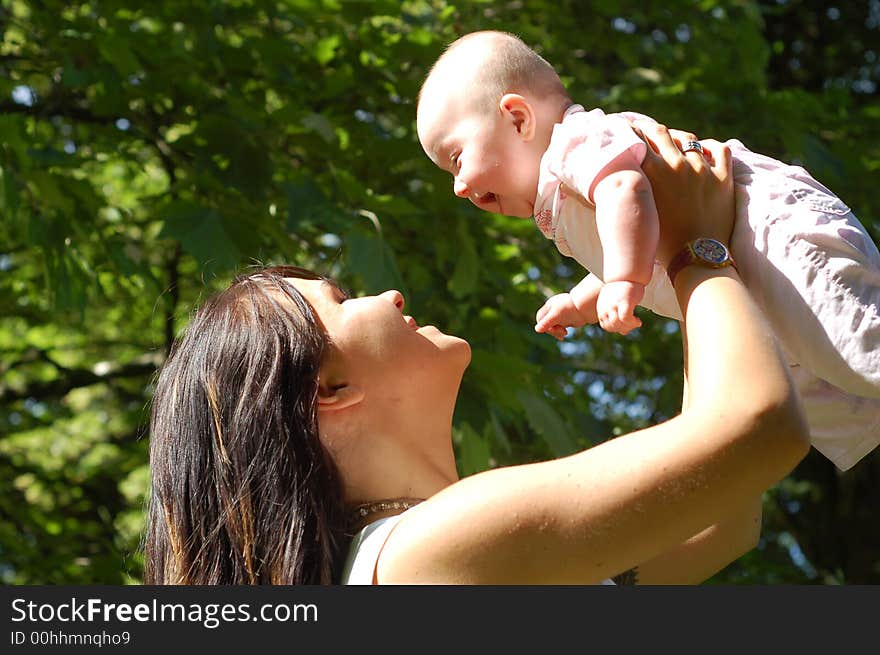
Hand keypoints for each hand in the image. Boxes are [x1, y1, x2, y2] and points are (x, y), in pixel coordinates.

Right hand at [535, 293, 594, 339]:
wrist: (586, 308)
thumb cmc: (570, 310)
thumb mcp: (556, 316)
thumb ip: (546, 323)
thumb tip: (537, 330)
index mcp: (549, 306)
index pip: (540, 319)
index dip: (544, 326)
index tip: (553, 329)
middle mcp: (553, 310)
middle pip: (546, 324)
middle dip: (553, 330)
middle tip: (562, 333)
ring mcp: (560, 315)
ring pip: (553, 327)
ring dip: (557, 332)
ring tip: (565, 333)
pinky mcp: (566, 319)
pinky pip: (559, 328)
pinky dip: (561, 332)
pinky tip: (564, 335)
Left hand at [596, 281, 643, 334]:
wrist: (628, 273)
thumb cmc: (624, 287)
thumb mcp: (618, 303)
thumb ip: (618, 317)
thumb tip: (623, 333)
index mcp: (601, 307)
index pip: (605, 325)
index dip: (616, 329)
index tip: (626, 326)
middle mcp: (605, 307)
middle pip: (611, 326)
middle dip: (622, 329)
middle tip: (632, 325)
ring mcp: (614, 305)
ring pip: (617, 324)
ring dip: (628, 327)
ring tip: (636, 323)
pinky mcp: (624, 302)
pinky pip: (625, 319)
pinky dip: (632, 323)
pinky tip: (638, 321)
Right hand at [632, 121, 734, 267]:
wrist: (694, 256)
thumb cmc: (662, 241)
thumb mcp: (642, 209)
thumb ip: (639, 187)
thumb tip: (633, 175)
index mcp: (654, 171)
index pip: (639, 138)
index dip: (633, 131)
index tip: (629, 130)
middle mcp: (677, 164)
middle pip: (662, 133)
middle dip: (654, 130)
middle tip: (650, 133)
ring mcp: (702, 169)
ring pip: (690, 140)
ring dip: (680, 138)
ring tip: (677, 142)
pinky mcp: (723, 178)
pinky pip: (721, 150)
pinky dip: (712, 147)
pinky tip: (707, 149)